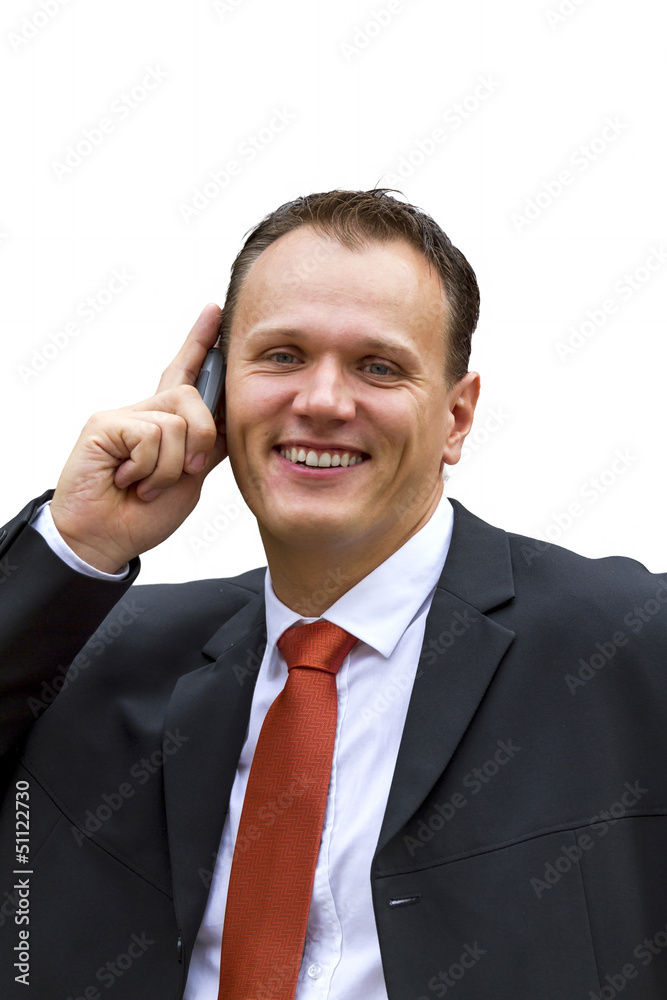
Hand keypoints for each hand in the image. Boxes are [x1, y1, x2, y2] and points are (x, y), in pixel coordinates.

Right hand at [50, 304, 226, 572]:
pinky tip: (127, 479)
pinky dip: (149, 468)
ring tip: (144, 483)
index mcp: (166, 422)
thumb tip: (230, 421)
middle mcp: (145, 412)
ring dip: (170, 467)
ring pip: (176, 423)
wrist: (105, 540)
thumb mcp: (190, 478)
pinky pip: (152, 435)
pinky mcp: (105, 424)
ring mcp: (123, 416)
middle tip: (183, 472)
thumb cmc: (142, 515)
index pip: (187, 372)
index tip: (215, 310)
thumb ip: (208, 446)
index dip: (201, 342)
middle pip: (195, 399)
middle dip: (201, 441)